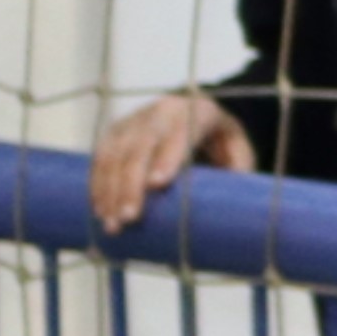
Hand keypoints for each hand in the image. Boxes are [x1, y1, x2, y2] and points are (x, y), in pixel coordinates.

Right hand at [91, 93, 258, 238]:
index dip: (167, 157)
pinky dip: (98, 185)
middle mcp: (162, 111)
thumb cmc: (222, 143)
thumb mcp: (238, 151)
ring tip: (112, 224)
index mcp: (199, 111)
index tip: (157, 184)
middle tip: (130, 218)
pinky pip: (101, 158)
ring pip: (115, 154)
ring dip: (109, 190)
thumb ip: (237, 173)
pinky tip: (99, 210)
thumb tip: (234, 208)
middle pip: (141, 146)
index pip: (180, 133)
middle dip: (132, 183)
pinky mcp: (115, 132)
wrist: (197, 114)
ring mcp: (134, 120)